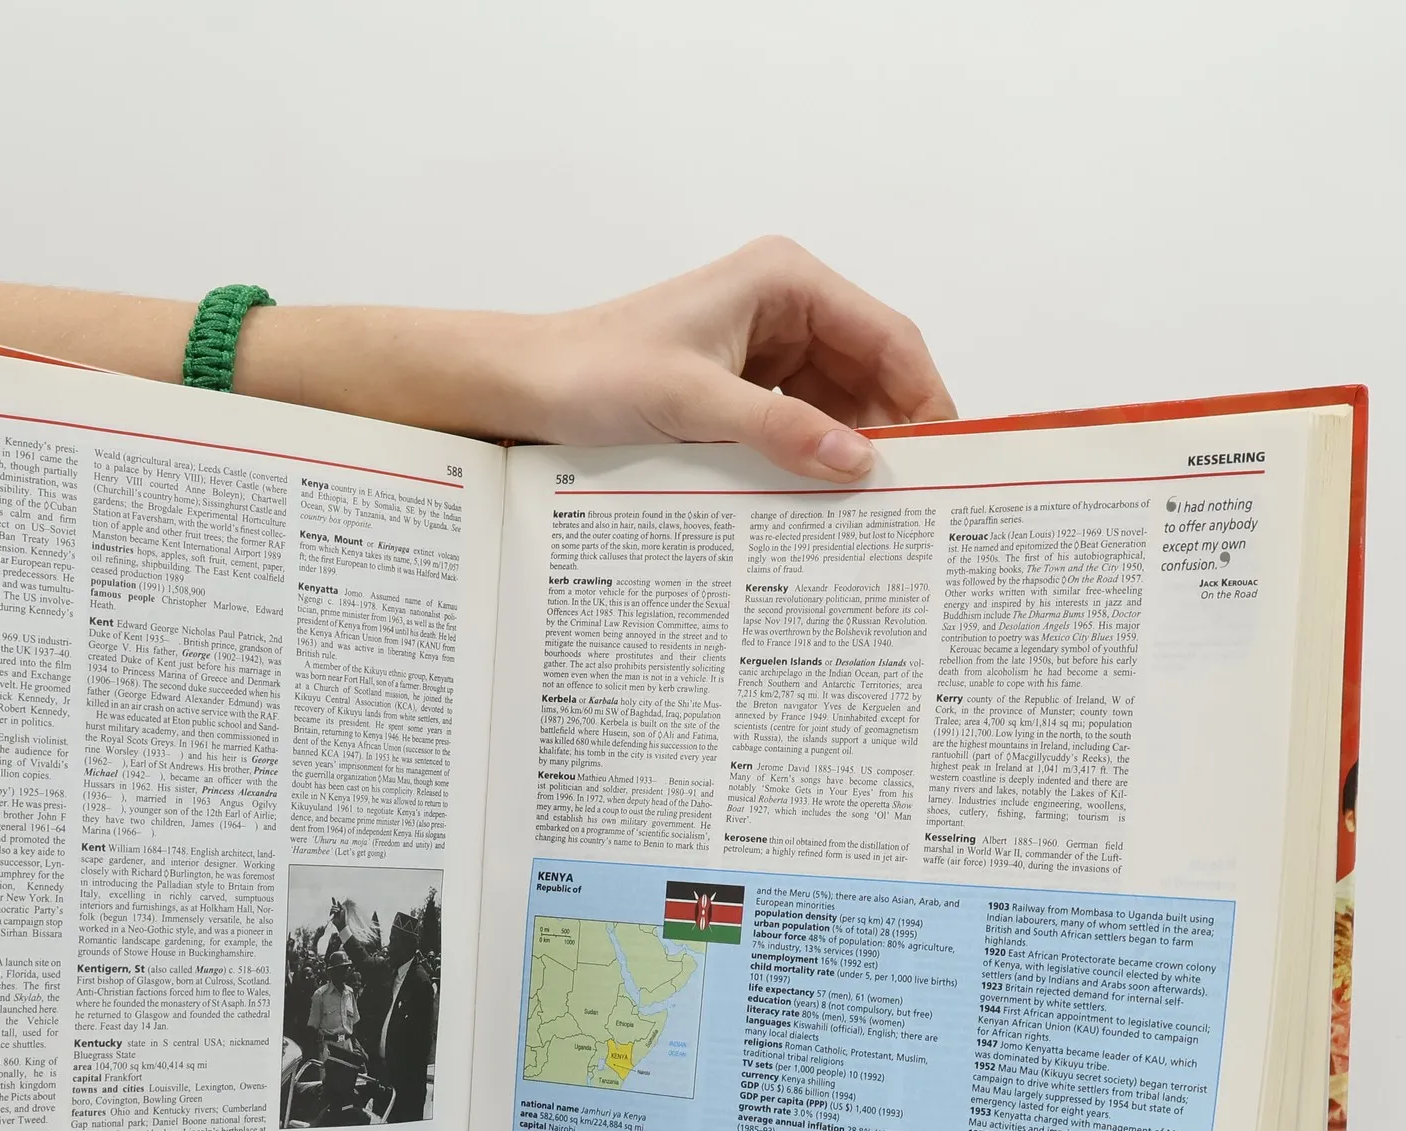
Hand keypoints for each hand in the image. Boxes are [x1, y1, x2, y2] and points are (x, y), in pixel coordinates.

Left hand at [517, 236, 956, 479]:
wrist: (528, 387)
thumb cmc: (596, 371)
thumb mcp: (693, 404)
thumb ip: (780, 432)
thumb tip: (858, 463)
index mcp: (785, 281)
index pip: (886, 335)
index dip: (924, 394)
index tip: (944, 452)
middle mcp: (784, 306)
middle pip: (871, 373)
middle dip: (891, 429)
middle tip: (913, 496)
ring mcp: (765, 348)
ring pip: (839, 405)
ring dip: (852, 450)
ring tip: (872, 508)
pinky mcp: (743, 388)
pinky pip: (800, 424)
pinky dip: (814, 458)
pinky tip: (823, 498)